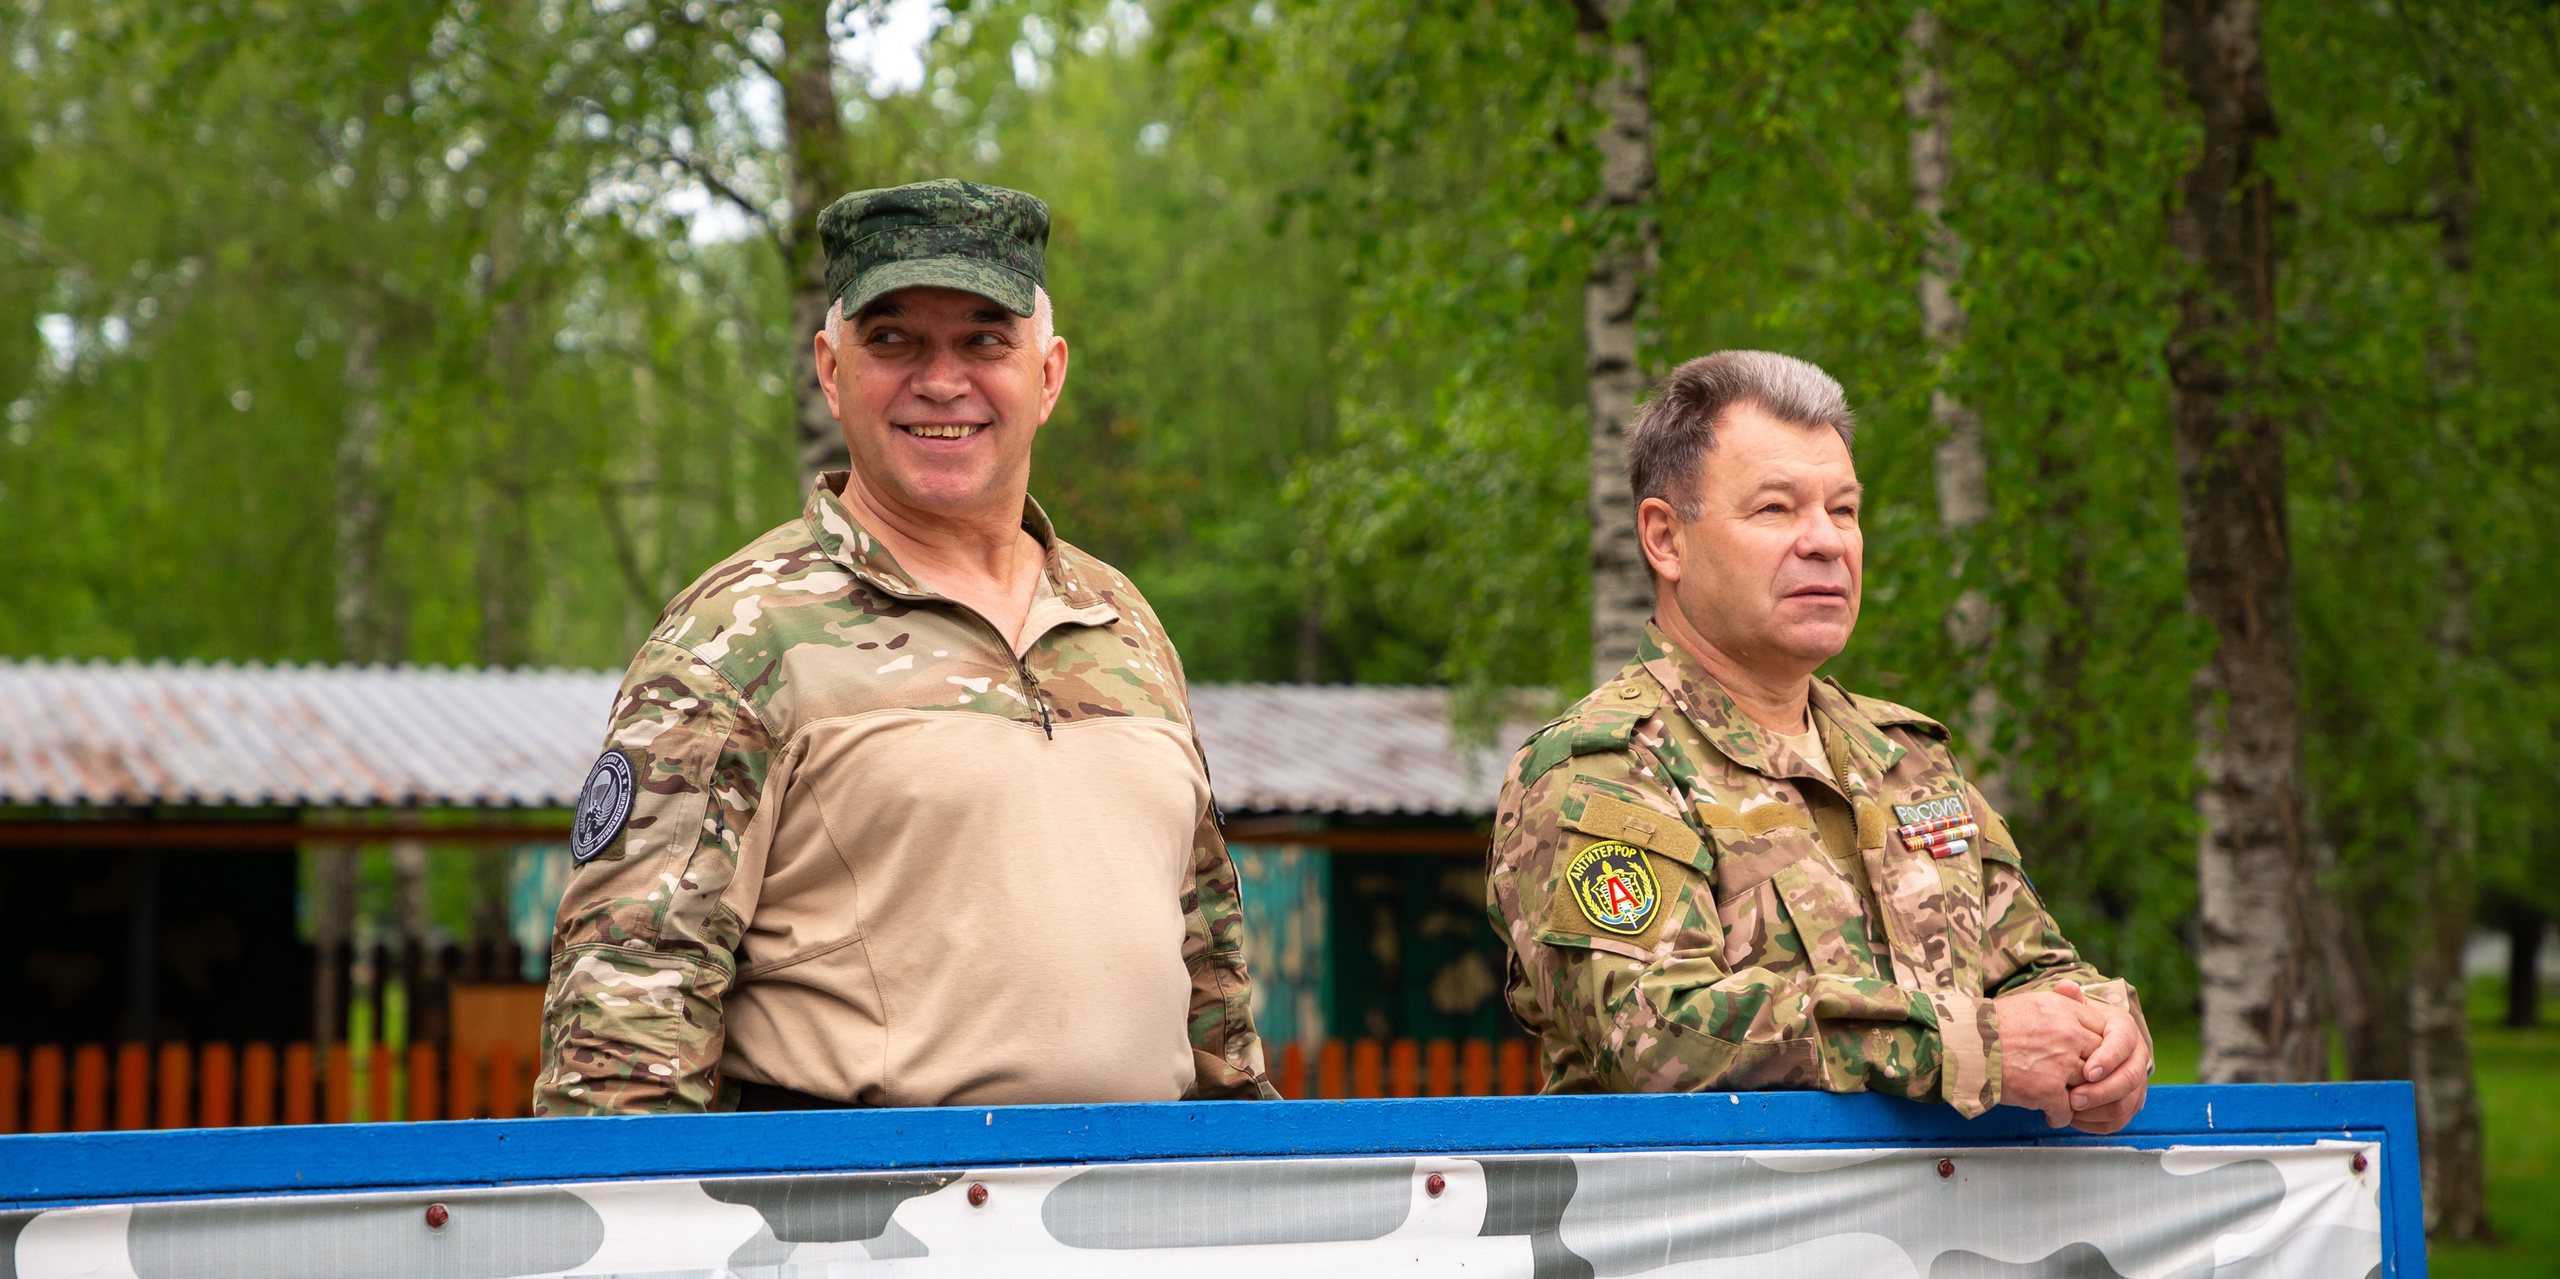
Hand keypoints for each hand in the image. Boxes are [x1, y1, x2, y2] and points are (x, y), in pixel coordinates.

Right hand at [1992, 987, 2105, 1126]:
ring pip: (2088, 1086)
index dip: (2095, 1047)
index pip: (2103, 1031)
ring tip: (2065, 1102)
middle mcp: (2069, 1034)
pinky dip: (2059, 1116)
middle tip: (2078, 1082)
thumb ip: (2060, 1002)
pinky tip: (2049, 1115)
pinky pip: (2068, 1110)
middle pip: (2100, 1059)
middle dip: (2091, 1073)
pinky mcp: (2049, 1090)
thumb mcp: (2030, 1001)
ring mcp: (2061, 1063)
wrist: (1964, 1045)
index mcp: (2065, 1010)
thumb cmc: (1991, 1024)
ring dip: (2078, 1097)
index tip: (2085, 1057)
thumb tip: (2074, 997)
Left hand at [2057, 982, 2151, 1133]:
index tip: (2087, 1071)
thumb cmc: (2081, 1024)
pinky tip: (2075, 1121)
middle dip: (2101, 1091)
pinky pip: (2121, 1120)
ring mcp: (2137, 1082)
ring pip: (2127, 1103)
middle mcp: (2137, 1056)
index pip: (2123, 1044)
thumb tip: (2066, 987)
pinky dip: (2099, 1124)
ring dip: (2098, 1111)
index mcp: (2125, 1030)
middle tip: (2073, 1099)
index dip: (2107, 1059)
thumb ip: (2071, 999)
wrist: (2093, 1040)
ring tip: (2069, 1111)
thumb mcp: (2077, 1008)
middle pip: (2129, 1078)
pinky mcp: (2131, 1101)